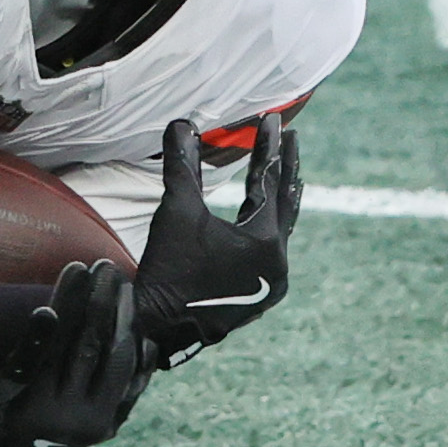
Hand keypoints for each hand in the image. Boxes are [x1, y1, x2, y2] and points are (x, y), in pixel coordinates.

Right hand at [136, 115, 297, 362]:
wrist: (156, 326)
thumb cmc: (168, 267)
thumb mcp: (176, 211)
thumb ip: (182, 166)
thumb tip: (181, 124)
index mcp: (266, 241)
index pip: (269, 182)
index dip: (268, 147)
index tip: (272, 119)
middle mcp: (279, 264)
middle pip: (286, 206)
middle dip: (285, 170)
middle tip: (291, 139)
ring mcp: (272, 285)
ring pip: (282, 232)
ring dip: (280, 202)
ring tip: (284, 177)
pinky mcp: (258, 298)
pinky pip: (271, 254)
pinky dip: (269, 231)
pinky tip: (263, 225)